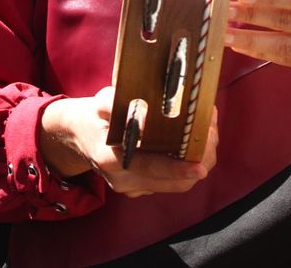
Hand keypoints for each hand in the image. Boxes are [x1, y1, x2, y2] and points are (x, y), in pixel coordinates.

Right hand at [38, 88, 217, 197]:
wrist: (78, 135)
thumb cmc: (93, 116)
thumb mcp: (101, 102)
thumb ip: (117, 104)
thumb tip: (143, 112)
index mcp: (113, 159)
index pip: (151, 169)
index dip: (177, 169)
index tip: (199, 166)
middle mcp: (124, 180)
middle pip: (173, 182)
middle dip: (199, 161)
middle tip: (212, 133)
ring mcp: (133, 188)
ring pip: (177, 184)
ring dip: (198, 161)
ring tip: (209, 132)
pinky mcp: (141, 187)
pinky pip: (171, 181)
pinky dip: (188, 164)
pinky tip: (197, 140)